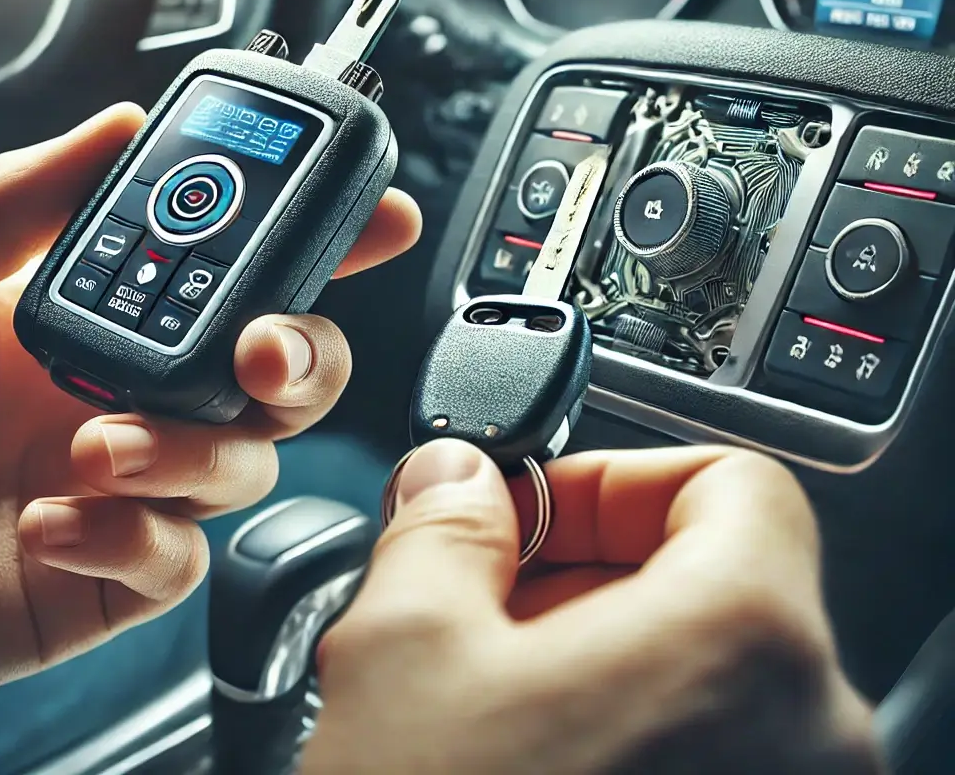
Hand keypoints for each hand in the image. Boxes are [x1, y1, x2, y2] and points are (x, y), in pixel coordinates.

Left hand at [0, 104, 420, 698]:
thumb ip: (16, 203)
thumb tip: (119, 127)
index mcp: (115, 312)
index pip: (248, 267)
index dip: (329, 242)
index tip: (382, 217)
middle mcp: (144, 392)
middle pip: (288, 369)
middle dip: (305, 353)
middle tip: (263, 350)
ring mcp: (141, 482)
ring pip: (250, 462)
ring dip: (194, 451)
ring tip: (98, 445)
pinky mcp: (120, 571)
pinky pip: (181, 559)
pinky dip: (136, 539)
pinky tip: (55, 522)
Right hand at [304, 441, 883, 774]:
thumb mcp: (405, 650)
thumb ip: (445, 526)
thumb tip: (458, 476)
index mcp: (746, 648)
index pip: (732, 482)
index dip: (616, 479)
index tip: (534, 515)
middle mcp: (818, 748)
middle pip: (714, 582)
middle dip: (585, 573)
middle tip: (485, 605)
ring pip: (705, 681)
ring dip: (594, 660)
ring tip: (489, 702)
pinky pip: (711, 762)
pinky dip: (627, 740)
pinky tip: (523, 768)